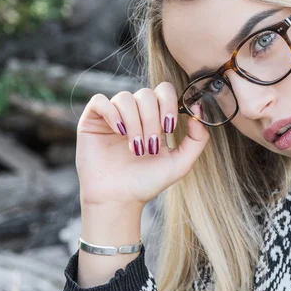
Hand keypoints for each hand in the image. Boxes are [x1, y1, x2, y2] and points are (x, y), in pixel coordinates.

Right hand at [75, 82, 208, 209]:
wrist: (119, 199)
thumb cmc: (147, 182)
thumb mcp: (181, 163)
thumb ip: (198, 138)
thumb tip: (198, 109)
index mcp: (155, 118)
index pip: (164, 91)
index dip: (168, 103)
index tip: (169, 128)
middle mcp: (134, 113)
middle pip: (146, 94)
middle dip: (151, 120)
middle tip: (150, 146)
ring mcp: (113, 115)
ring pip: (125, 98)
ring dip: (134, 123)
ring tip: (135, 148)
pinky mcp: (92, 120)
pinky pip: (100, 101)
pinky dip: (112, 114)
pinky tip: (119, 132)